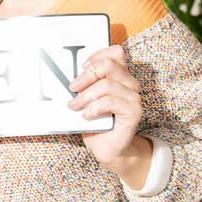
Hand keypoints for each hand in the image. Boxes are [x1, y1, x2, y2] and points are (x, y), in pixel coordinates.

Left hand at [67, 44, 145, 172]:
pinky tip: (87, 115)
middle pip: (109, 65)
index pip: (115, 52)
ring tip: (75, 106)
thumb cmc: (96, 122)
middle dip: (86, 76)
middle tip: (72, 88)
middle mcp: (130, 83)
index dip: (97, 55)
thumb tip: (67, 76)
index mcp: (120, 76)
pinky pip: (111, 101)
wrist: (107, 148)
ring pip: (107, 84)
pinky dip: (95, 107)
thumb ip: (84, 85)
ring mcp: (134, 97)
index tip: (82, 67)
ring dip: (86, 96)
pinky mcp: (134, 111)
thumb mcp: (86, 99)